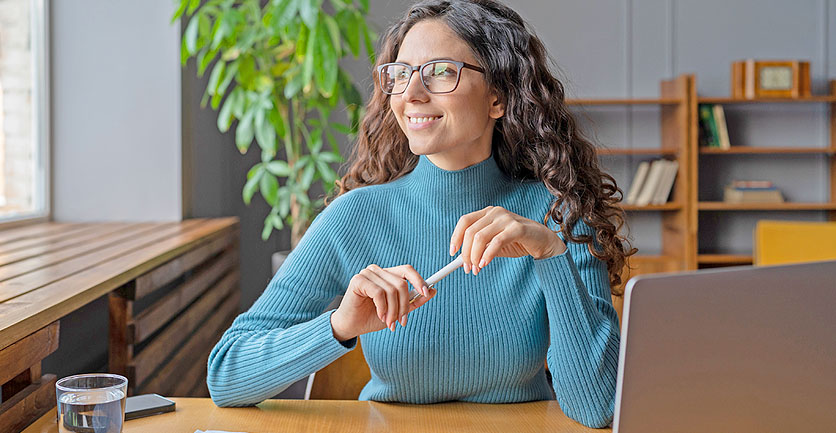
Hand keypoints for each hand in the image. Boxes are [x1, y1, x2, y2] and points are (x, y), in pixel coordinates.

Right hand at [330, 264, 435, 341]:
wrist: (351, 326)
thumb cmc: (372, 317)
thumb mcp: (398, 310)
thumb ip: (413, 300)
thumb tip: (433, 291)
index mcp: (387, 274)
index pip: (407, 270)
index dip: (419, 280)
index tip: (427, 292)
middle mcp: (377, 270)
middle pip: (401, 283)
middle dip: (404, 305)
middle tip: (402, 321)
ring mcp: (367, 273)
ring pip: (391, 290)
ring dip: (393, 311)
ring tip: (389, 322)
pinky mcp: (358, 280)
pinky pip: (379, 293)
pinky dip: (382, 307)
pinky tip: (380, 315)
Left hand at [449, 206, 566, 274]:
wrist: (543, 242)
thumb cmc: (517, 242)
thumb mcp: (494, 244)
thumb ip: (479, 248)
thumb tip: (462, 260)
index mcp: (487, 213)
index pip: (464, 221)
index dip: (456, 237)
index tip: (452, 253)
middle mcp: (495, 212)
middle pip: (471, 232)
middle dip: (466, 253)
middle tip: (467, 268)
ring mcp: (506, 218)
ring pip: (480, 237)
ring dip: (475, 256)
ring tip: (476, 269)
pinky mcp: (517, 228)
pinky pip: (496, 242)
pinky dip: (487, 255)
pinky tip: (485, 264)